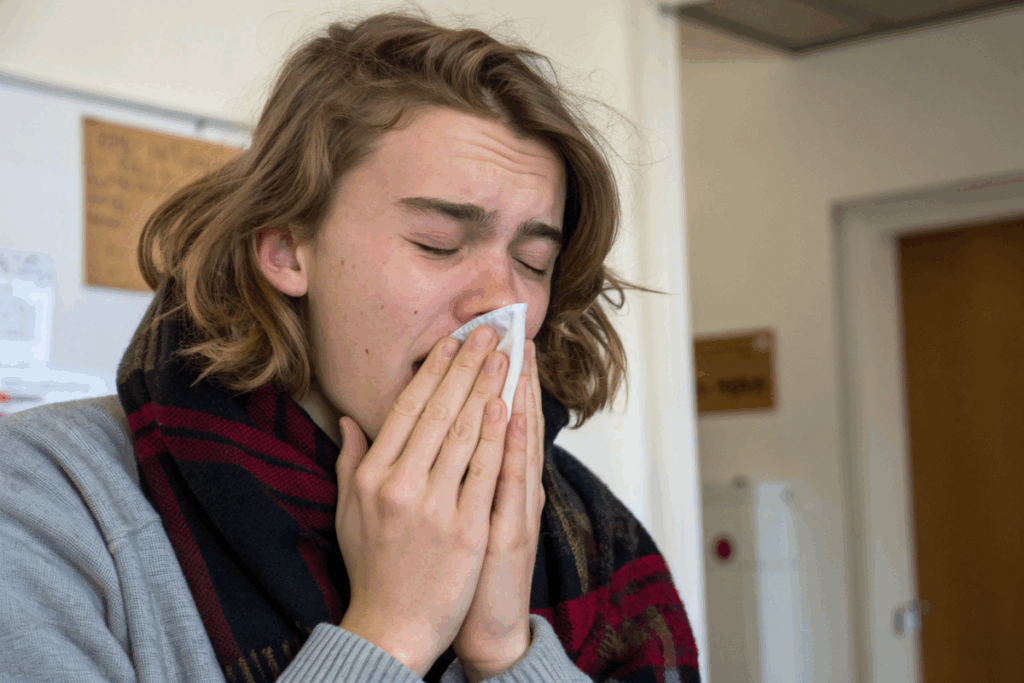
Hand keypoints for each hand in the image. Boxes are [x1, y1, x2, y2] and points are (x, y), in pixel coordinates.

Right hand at [334, 326, 510, 675]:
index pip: (407, 409)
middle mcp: (401, 485)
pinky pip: (485, 473)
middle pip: (440, 411)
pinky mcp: (466, 530)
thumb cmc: (371, 567)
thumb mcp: (347, 511)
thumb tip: (348, 420)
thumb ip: (349, 460)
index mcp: (372, 476)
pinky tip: (509, 407)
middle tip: (489, 332)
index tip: (453, 341)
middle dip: (468, 366)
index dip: (434, 371)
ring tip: (505, 357)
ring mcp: (435, 507)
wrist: (391, 627)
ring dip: (488, 389)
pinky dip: (498, 437)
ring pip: (466, 434)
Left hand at [454, 339, 545, 682]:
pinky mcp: (514, 529)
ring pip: (520, 439)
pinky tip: (511, 410)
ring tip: (515, 350)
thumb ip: (450, 472)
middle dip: (507, 371)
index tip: (486, 337)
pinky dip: (513, 443)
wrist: (483, 626)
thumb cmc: (461, 569)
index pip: (494, 417)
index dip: (490, 377)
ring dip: (517, 392)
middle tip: (508, 326)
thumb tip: (418, 432)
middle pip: (513, 417)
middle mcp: (512, 486)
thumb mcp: (463, 514)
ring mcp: (516, 505)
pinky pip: (513, 478)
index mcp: (495, 479)